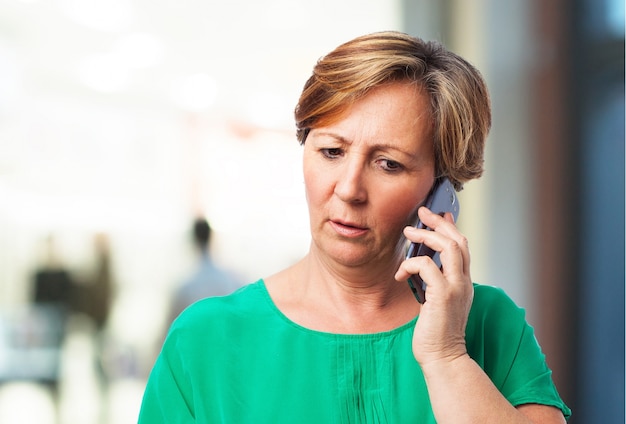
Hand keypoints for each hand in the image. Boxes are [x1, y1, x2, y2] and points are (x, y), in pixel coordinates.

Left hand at [395, 206, 473, 365]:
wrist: (443, 358)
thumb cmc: (435, 333)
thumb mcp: (436, 302)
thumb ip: (434, 283)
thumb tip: (423, 264)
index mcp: (463, 282)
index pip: (462, 246)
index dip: (450, 227)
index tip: (439, 215)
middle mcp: (464, 282)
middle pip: (458, 240)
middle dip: (439, 222)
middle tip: (422, 212)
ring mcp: (456, 288)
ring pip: (448, 247)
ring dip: (426, 235)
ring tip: (409, 232)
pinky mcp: (443, 295)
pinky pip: (426, 266)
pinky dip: (410, 264)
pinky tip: (400, 275)